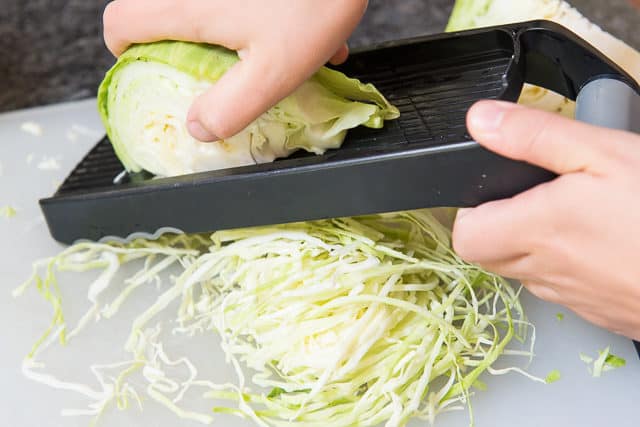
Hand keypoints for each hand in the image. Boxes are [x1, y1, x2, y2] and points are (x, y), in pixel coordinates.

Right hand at [103, 0, 367, 140]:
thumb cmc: (312, 5)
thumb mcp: (273, 72)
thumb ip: (231, 106)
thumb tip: (198, 127)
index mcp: (186, 6)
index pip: (120, 23)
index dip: (126, 53)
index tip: (152, 70)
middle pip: (151, 9)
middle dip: (173, 42)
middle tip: (208, 66)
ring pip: (193, 5)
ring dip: (216, 29)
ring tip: (257, 50)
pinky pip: (228, 1)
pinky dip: (243, 14)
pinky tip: (286, 29)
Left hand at [452, 100, 639, 340]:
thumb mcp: (602, 153)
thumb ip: (534, 136)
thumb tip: (480, 121)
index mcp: (535, 231)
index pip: (466, 236)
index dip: (472, 211)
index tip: (495, 190)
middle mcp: (546, 271)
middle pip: (491, 255)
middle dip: (500, 225)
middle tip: (537, 196)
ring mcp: (573, 297)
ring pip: (529, 271)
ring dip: (538, 244)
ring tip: (580, 214)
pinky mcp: (601, 312)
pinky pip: (566, 288)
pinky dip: (573, 265)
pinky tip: (608, 242)